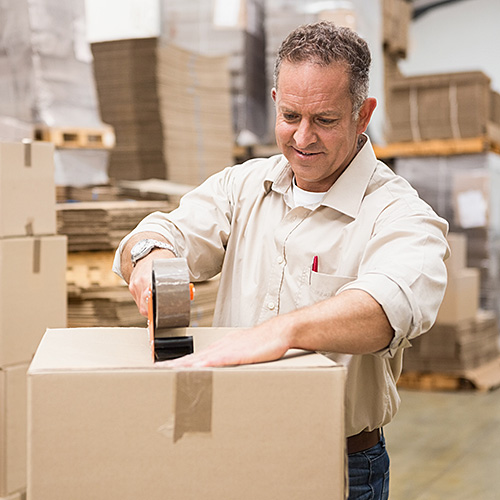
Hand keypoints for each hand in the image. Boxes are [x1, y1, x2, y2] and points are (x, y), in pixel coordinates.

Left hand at [159, 321, 290, 367]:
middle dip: (173, 365)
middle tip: (155, 371)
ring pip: (200, 359)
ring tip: (167, 372)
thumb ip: (227, 360)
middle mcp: (220, 348)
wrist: (278, 332)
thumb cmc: (262, 342)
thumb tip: (216, 370)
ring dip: (184, 366)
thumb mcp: (240, 353)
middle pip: (192, 357)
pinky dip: (206, 365)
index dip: (177, 363)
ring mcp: (228, 350)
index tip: (161, 368)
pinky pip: (219, 361)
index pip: (193, 357)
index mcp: (219, 348)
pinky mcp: (238, 354)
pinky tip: (196, 369)